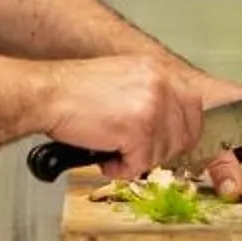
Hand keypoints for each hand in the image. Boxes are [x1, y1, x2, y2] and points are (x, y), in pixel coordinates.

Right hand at [40, 55, 202, 179]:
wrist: (48, 94)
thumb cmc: (76, 91)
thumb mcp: (124, 79)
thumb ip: (150, 95)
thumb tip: (167, 125)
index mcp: (159, 71)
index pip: (193, 107)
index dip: (184, 132)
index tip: (171, 144)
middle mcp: (162, 85)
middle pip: (185, 133)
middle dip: (163, 151)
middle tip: (138, 154)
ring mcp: (152, 107)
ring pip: (163, 152)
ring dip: (138, 160)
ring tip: (113, 154)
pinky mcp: (138, 129)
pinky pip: (141, 163)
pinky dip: (123, 169)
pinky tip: (106, 161)